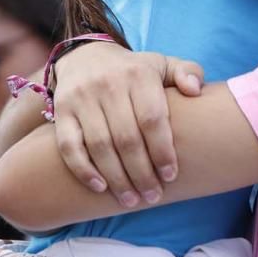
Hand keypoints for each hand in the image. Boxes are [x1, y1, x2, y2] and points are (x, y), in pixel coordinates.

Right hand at [51, 42, 203, 207]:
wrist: (85, 56)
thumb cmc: (134, 71)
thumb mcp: (162, 65)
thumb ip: (187, 72)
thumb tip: (195, 90)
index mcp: (139, 74)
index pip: (152, 119)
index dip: (161, 151)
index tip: (170, 175)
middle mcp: (109, 84)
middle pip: (127, 138)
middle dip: (142, 173)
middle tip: (152, 196)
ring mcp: (82, 98)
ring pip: (100, 146)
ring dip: (117, 178)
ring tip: (131, 200)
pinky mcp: (62, 110)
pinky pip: (69, 145)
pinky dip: (83, 169)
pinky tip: (100, 187)